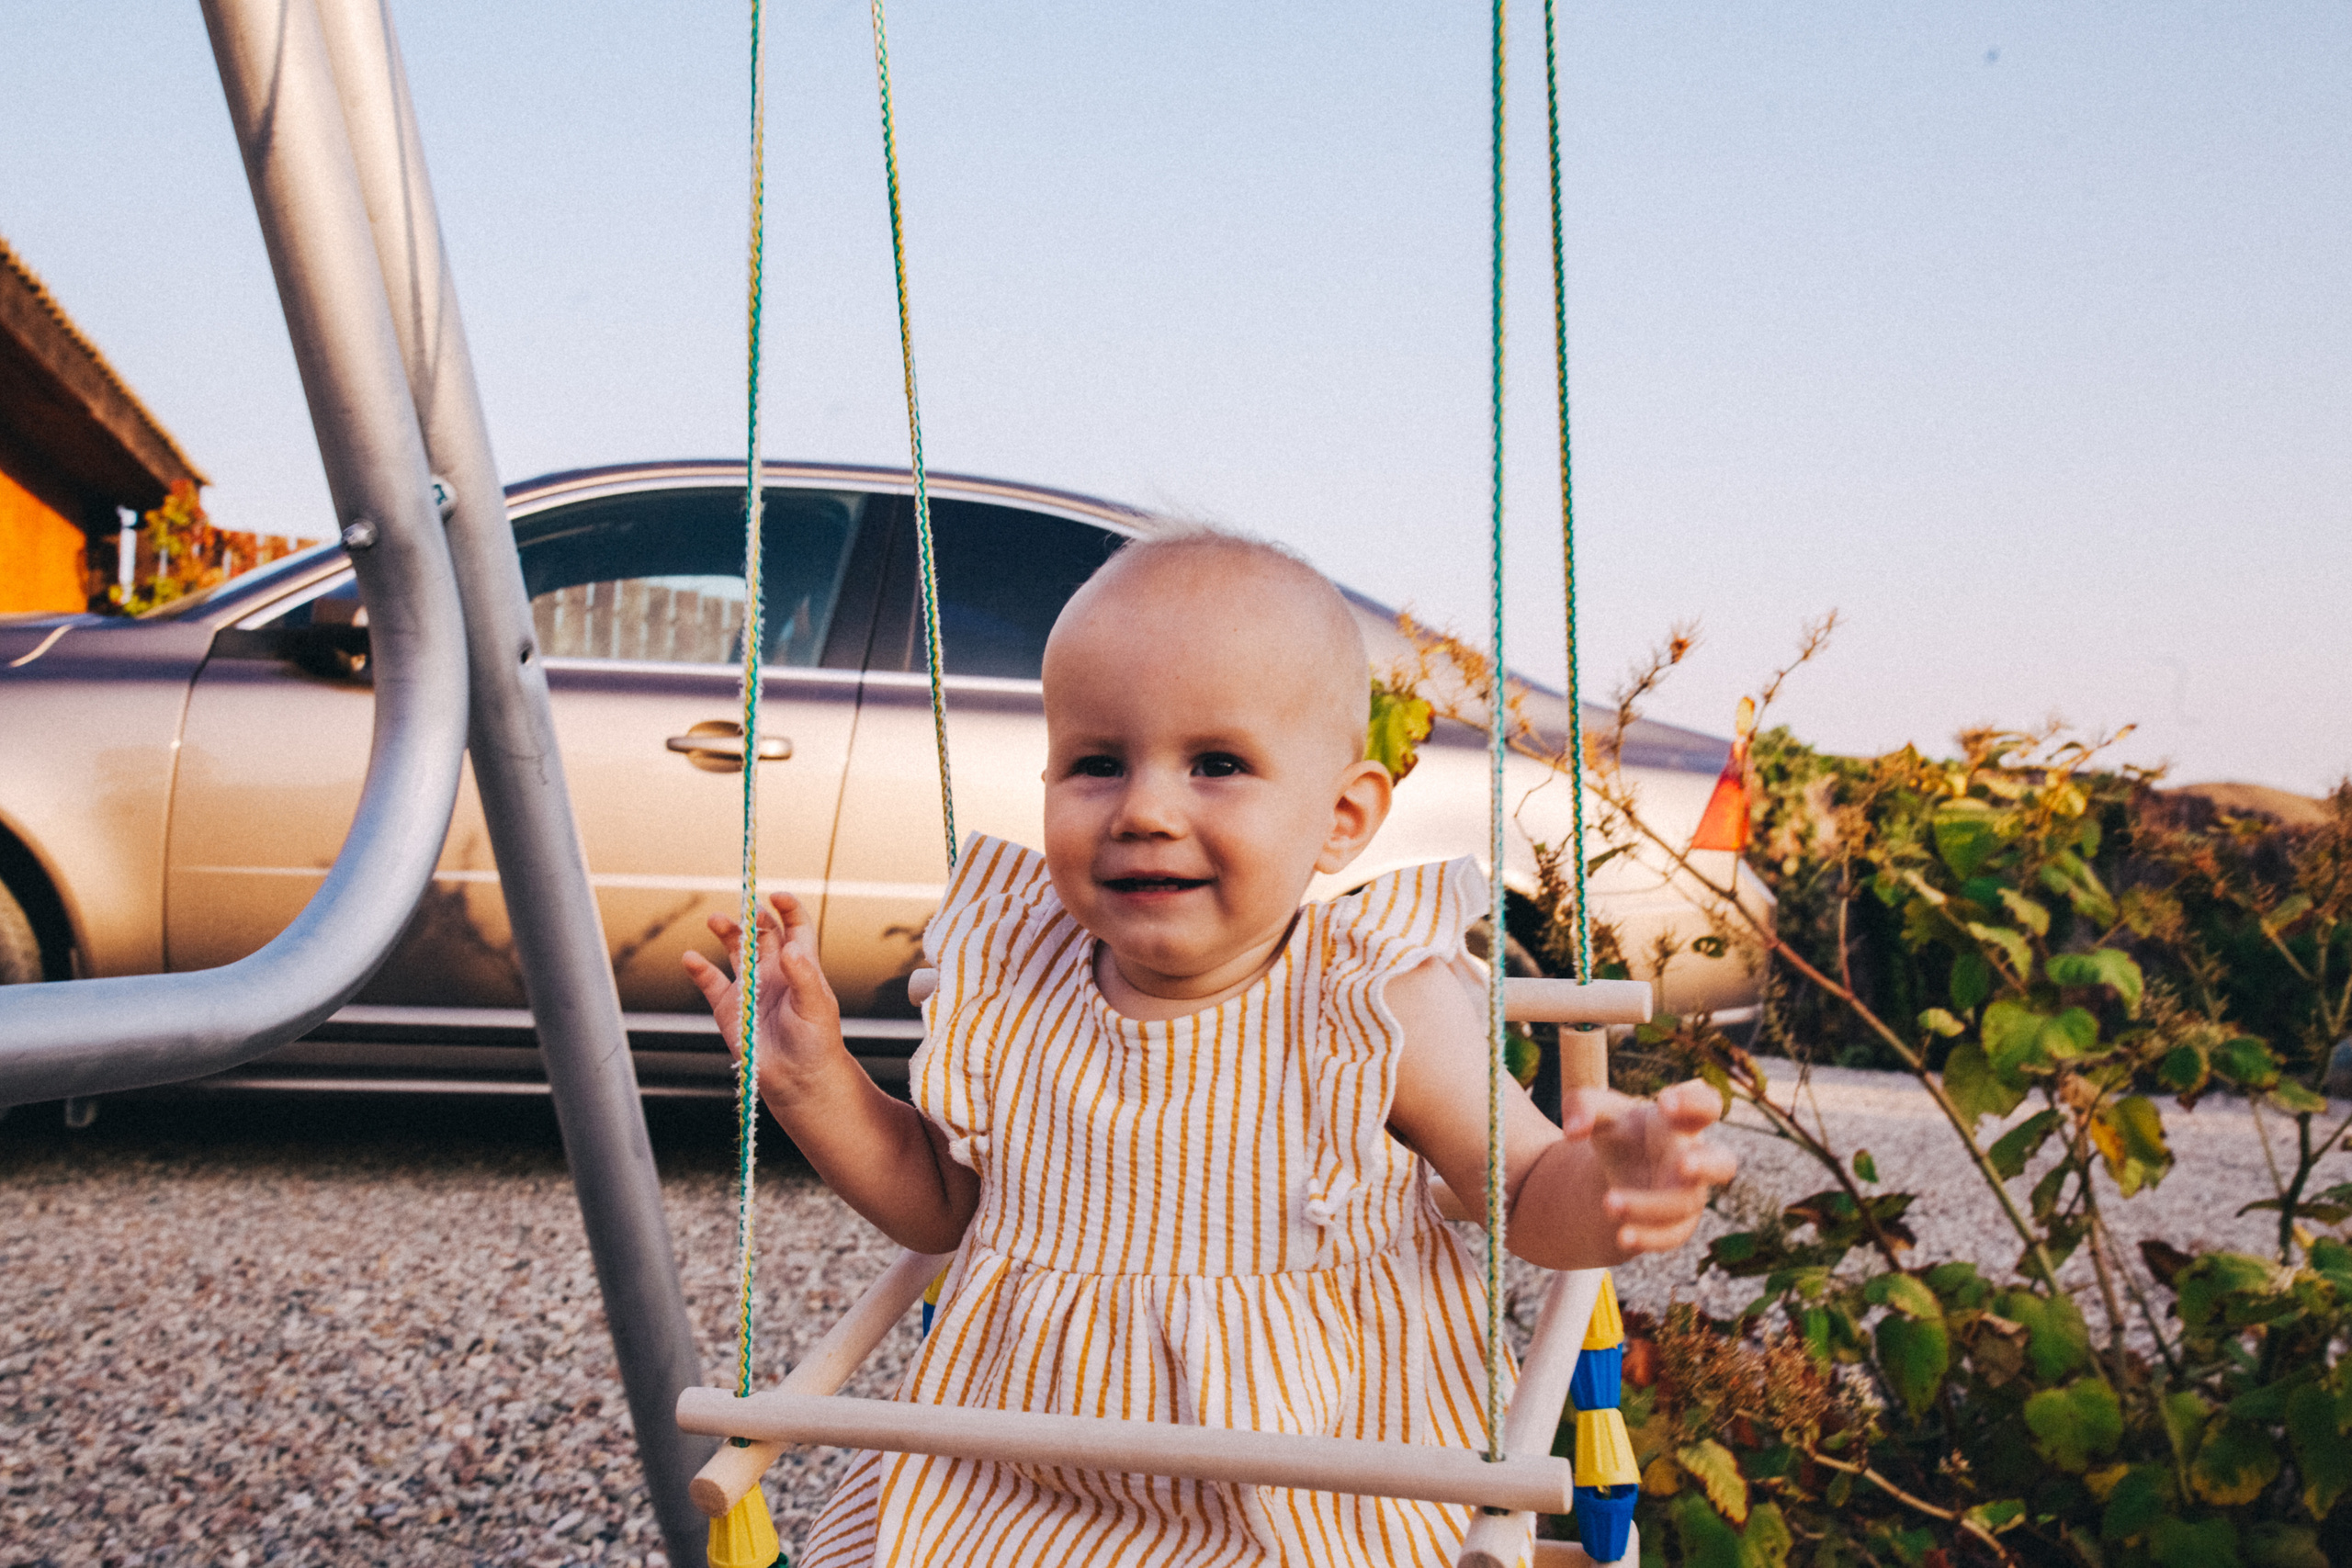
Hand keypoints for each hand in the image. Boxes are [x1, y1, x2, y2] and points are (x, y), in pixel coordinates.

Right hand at [681, 892, 844, 1095]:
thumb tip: (788, 946)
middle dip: (753, 918)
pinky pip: (711, 983)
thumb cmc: (816, 1041)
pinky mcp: (729, 1008)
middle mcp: (773, 972)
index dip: (788, 908)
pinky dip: (699, 969)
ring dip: (726, 933)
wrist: (799, 1079)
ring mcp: (749, 988)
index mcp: (800, 966)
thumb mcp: (816, 1004)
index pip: (795, 927)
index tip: (777, 896)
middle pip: (761, 934)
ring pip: (735, 951)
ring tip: (716, 920)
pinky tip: (691, 958)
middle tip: (746, 911)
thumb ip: (802, 974)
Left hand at [1561, 1079, 1737, 1255]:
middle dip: (1707, 1164)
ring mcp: (1689, 1195)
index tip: (1664, 1100)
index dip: (1694, 1101)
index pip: (1706, 1105)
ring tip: (1609, 1203)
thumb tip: (1571, 1130)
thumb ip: (1583, 1107)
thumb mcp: (1600, 1112)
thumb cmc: (1622, 1132)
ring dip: (1650, 1206)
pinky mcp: (1677, 1225)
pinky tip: (1622, 1236)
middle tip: (1684, 1164)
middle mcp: (1693, 1158)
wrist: (1621, 1174)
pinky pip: (1672, 1236)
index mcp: (1681, 1123)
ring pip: (1685, 1204)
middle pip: (1723, 1162)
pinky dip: (1649, 1238)